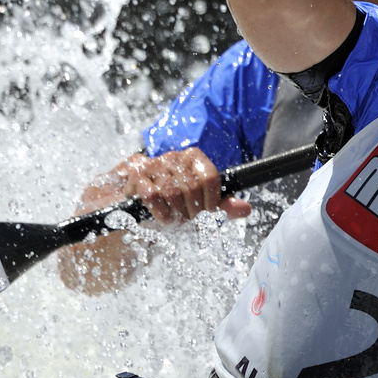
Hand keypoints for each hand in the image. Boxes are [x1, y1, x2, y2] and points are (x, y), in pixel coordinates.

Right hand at [76, 149, 251, 224]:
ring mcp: (153, 164)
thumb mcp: (198, 204)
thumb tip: (246, 208)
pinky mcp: (134, 175)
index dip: (212, 200)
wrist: (130, 205)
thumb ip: (221, 205)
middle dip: (192, 211)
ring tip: (174, 219)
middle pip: (192, 188)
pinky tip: (162, 218)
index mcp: (191, 158)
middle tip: (186, 219)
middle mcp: (172, 157)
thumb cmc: (168, 202)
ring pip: (173, 192)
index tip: (207, 212)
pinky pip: (152, 196)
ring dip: (176, 213)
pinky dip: (160, 213)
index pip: (210, 177)